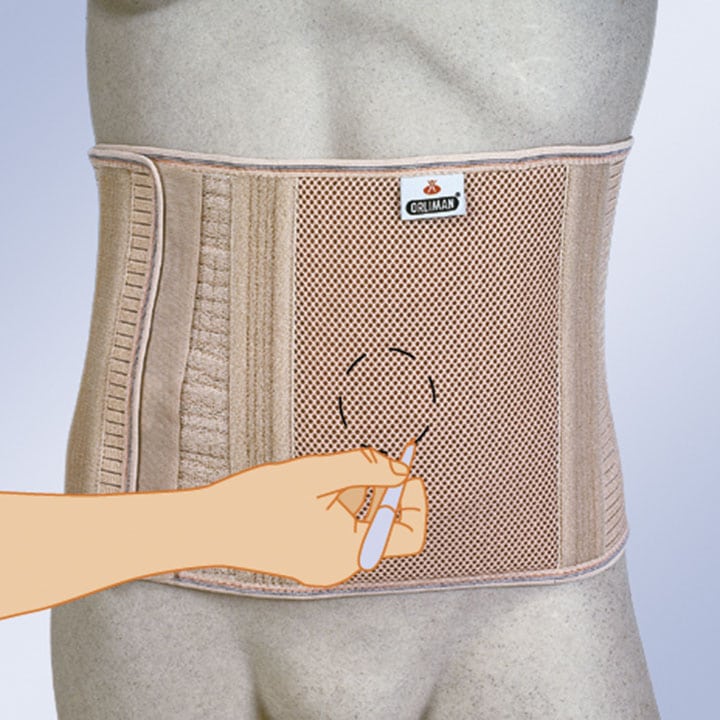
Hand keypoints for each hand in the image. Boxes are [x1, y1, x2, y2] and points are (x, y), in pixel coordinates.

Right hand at [205, 446, 427, 587]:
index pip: (409, 533)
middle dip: (390, 492)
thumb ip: (365, 469)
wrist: (208, 526)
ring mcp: (324, 562)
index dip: (415, 498)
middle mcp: (341, 564)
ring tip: (351, 466)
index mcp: (348, 552)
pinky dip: (344, 503)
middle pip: (389, 529)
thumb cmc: (255, 504)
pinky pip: (342, 529)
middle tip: (386, 459)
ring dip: (366, 494)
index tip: (406, 467)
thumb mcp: (316, 475)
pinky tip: (329, 480)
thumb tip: (401, 468)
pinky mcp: (310, 554)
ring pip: (364, 525)